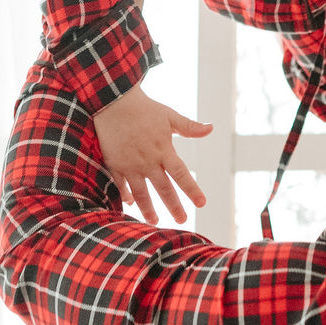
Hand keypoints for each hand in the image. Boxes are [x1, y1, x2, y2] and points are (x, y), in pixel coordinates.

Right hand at [93, 86, 211, 224]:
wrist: (114, 102)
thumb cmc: (145, 108)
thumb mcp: (169, 116)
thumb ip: (189, 127)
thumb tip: (211, 128)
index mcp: (164, 150)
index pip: (182, 175)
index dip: (192, 190)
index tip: (202, 203)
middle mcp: (148, 161)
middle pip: (164, 189)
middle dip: (174, 207)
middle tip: (182, 220)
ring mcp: (130, 165)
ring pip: (141, 193)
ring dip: (148, 209)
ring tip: (154, 221)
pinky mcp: (115, 164)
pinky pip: (120, 185)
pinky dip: (125, 195)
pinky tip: (130, 203)